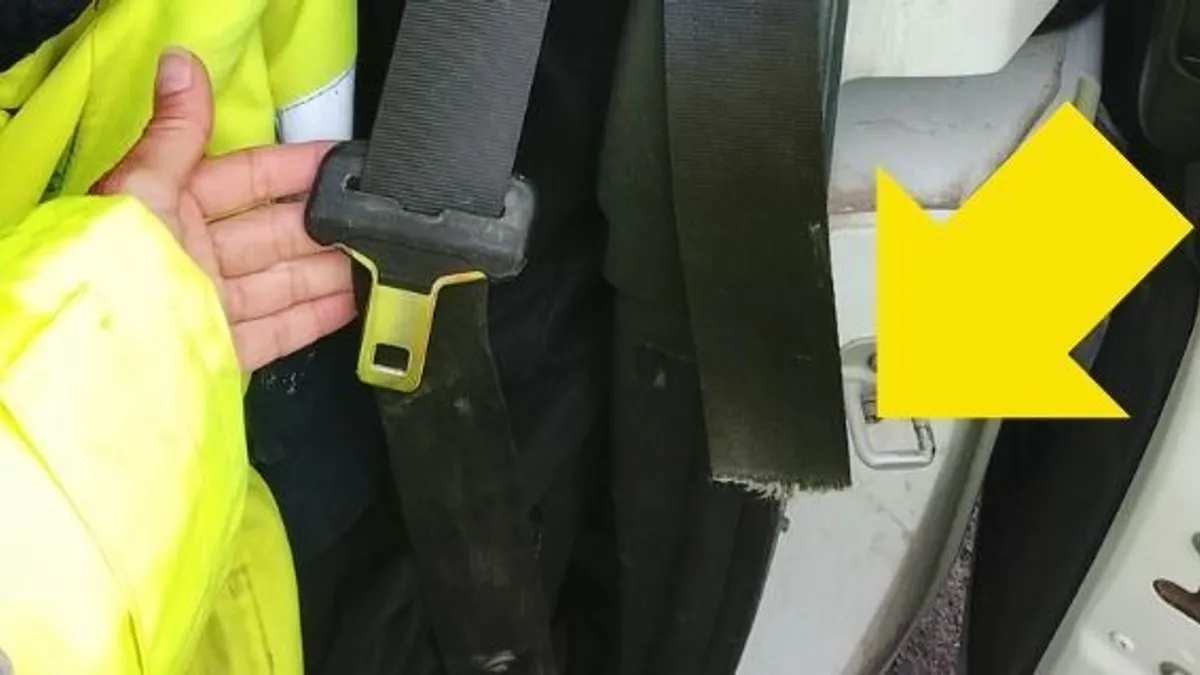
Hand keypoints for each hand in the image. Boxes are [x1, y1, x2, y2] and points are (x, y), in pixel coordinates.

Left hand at [92, 48, 355, 370]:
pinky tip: (352, 304)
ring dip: (331, 270)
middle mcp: (193, 257)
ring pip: (285, 280)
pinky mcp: (225, 348)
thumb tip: (181, 66)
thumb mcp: (145, 185)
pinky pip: (282, 329)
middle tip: (369, 215)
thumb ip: (178, 131)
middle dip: (324, 224)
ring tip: (376, 258)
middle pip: (274, 233)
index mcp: (172, 210)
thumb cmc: (113, 267)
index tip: (340, 162)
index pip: (247, 178)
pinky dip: (319, 317)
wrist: (106, 353)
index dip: (295, 168)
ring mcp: (212, 304)